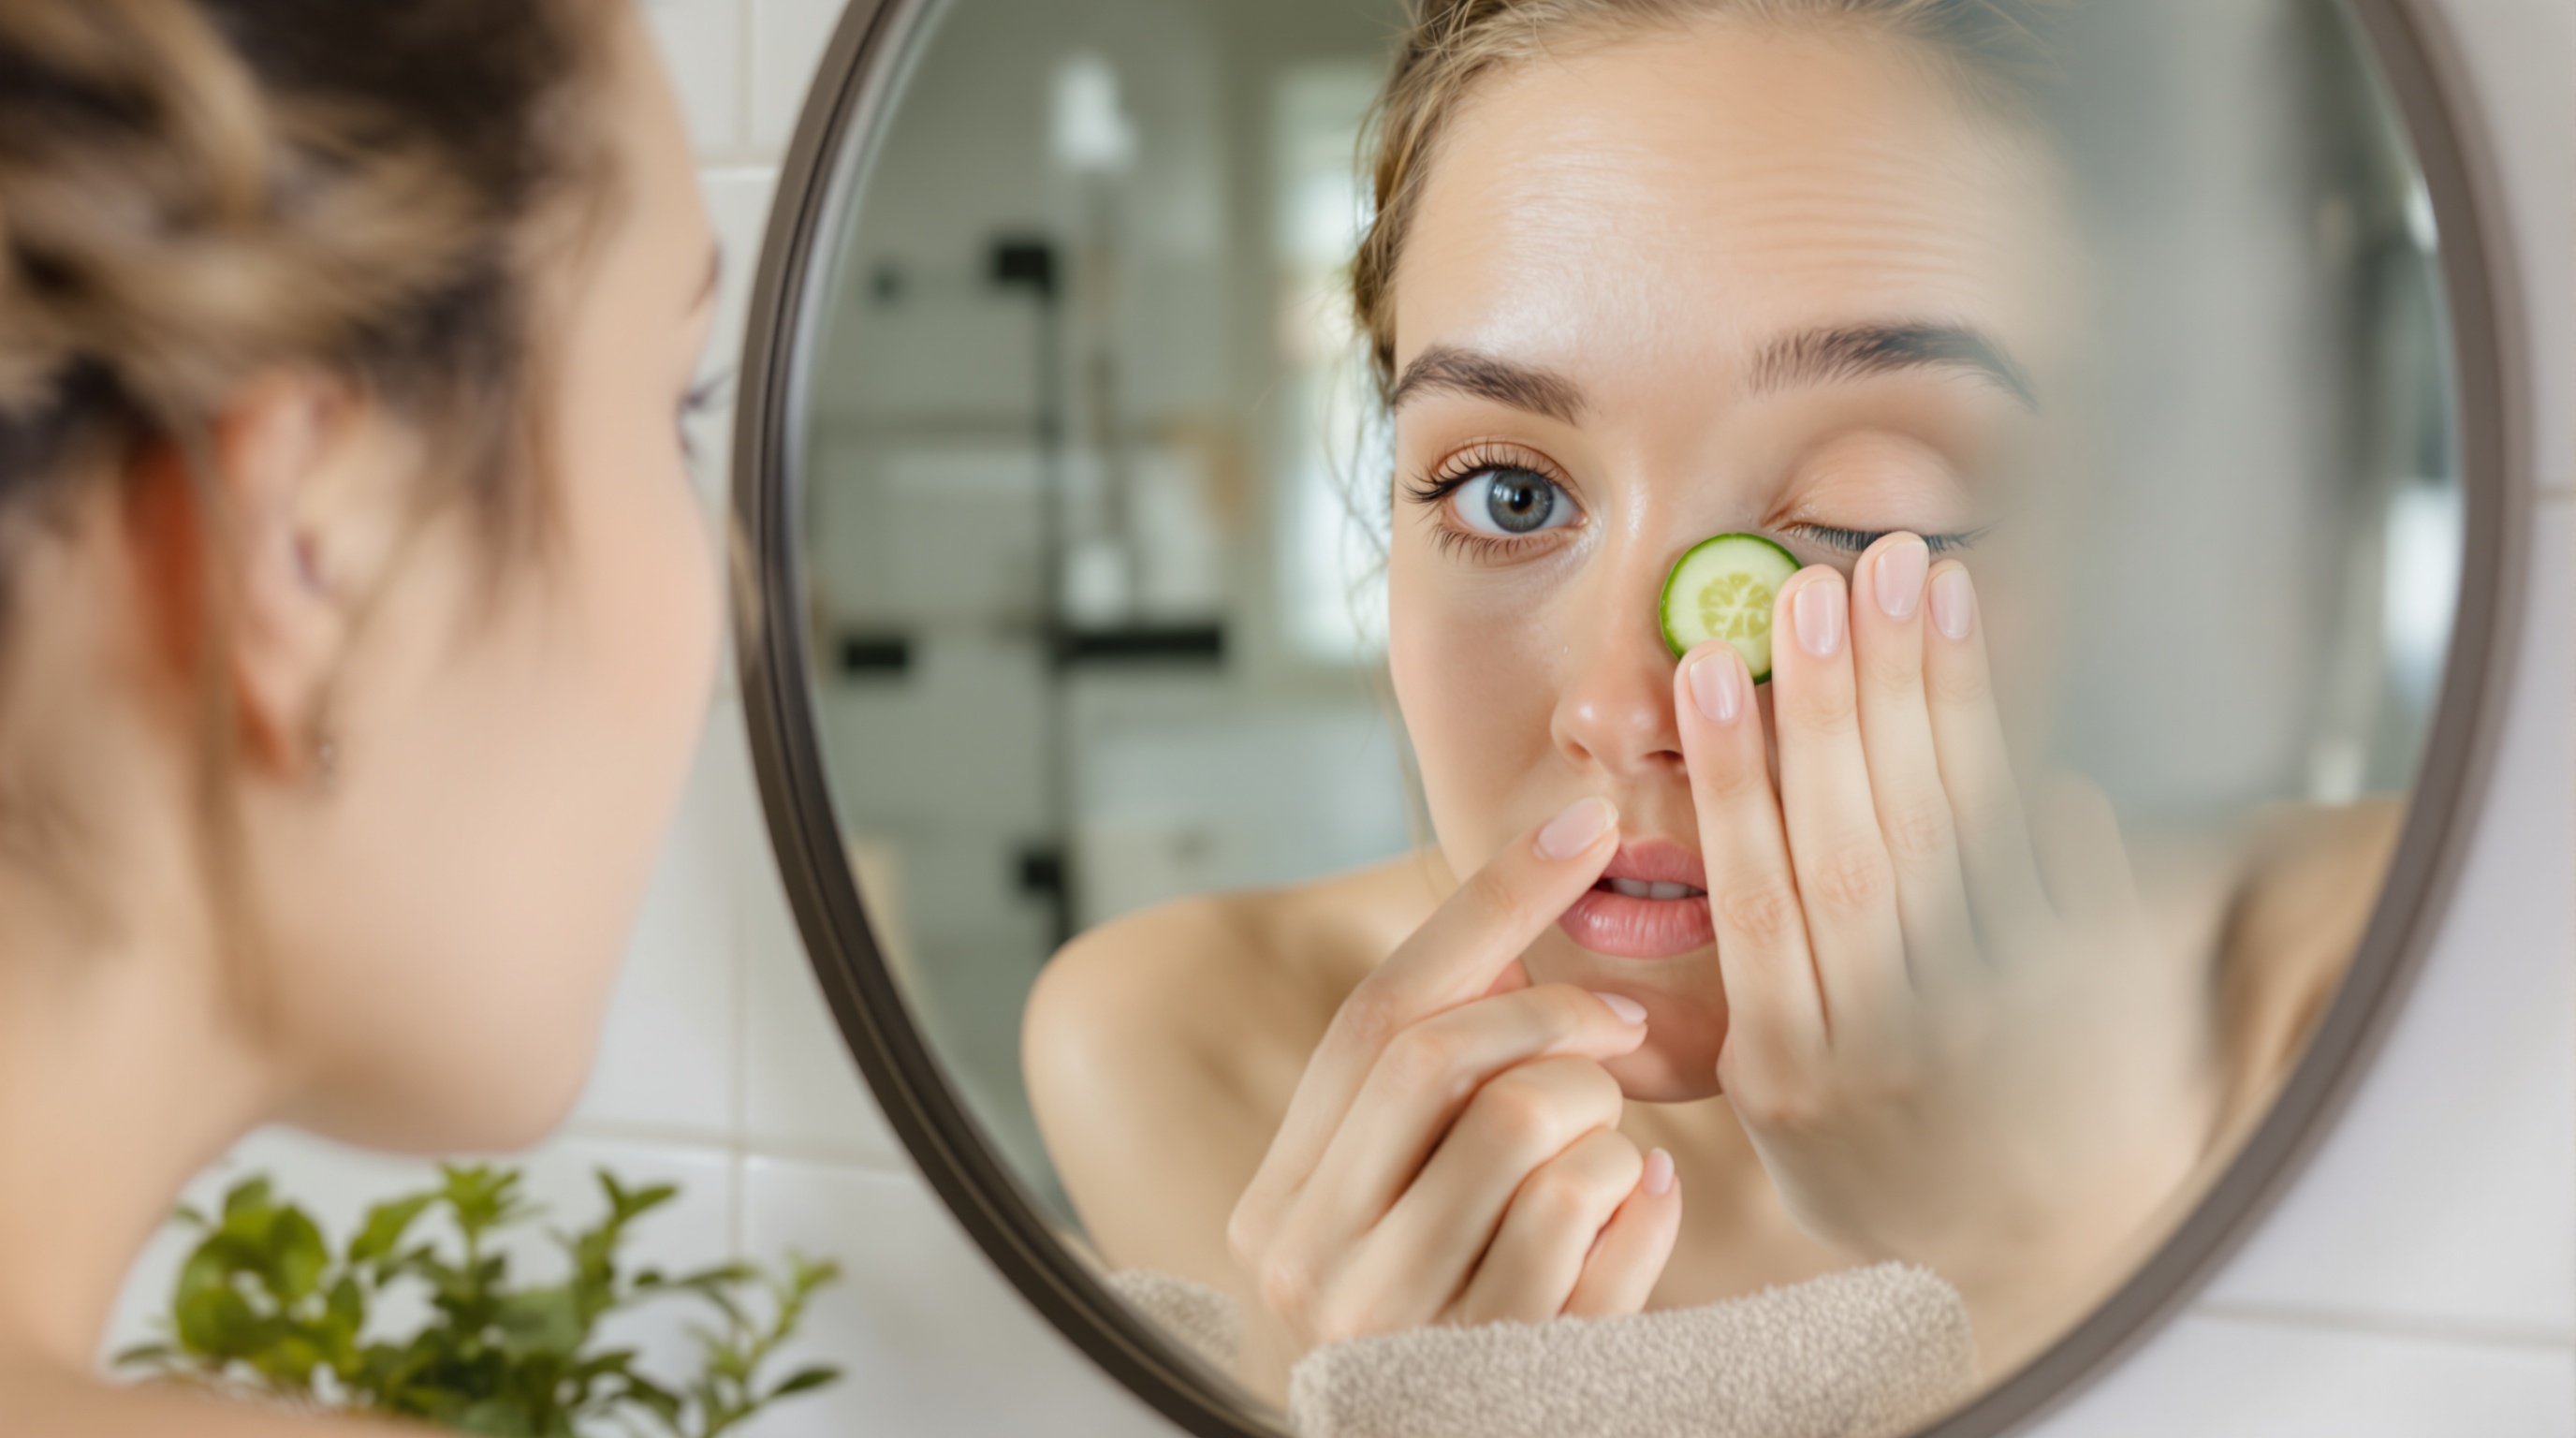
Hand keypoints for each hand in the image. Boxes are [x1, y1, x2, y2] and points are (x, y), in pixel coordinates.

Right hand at [1227, 799, 1683, 1363]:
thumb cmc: (1461, 1317)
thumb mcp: (1418, 1197)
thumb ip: (1437, 1085)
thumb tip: (1524, 908)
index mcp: (1283, 1195)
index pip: (1381, 1011)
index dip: (1490, 902)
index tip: (1584, 821)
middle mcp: (1311, 1260)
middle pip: (1440, 1056)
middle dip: (1551, 1013)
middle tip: (1618, 1024)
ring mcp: (1398, 1323)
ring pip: (1527, 1125)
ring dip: (1597, 1121)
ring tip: (1603, 1160)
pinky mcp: (1495, 1369)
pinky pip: (1595, 1213)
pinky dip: (1643, 1196)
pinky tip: (1638, 1217)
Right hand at [1674, 536, 2214, 1357]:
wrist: (2026, 1254)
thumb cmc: (1875, 1154)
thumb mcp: (1776, 1099)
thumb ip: (1744, 985)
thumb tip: (1715, 827)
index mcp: (1794, 1065)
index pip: (1759, 893)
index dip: (1737, 772)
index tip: (1715, 663)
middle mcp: (1893, 1044)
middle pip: (1859, 847)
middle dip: (1838, 703)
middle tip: (1825, 583)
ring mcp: (2001, 1024)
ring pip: (1955, 840)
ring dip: (1934, 701)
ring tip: (1918, 585)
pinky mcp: (2092, 1004)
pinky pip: (2070, 878)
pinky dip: (2045, 791)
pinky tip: (2017, 698)